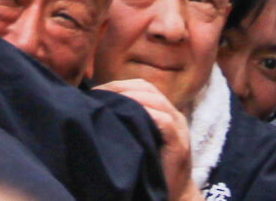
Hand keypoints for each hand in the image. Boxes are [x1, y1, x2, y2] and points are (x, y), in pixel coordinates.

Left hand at [96, 78, 201, 200]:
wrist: (176, 198)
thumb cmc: (151, 171)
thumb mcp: (139, 141)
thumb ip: (129, 124)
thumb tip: (99, 110)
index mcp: (163, 112)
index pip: (142, 87)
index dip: (118, 85)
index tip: (96, 92)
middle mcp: (174, 115)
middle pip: (147, 88)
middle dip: (120, 87)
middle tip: (98, 95)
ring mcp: (179, 128)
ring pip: (156, 100)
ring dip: (130, 97)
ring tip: (109, 103)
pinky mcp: (180, 145)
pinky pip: (165, 121)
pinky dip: (147, 114)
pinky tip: (128, 116)